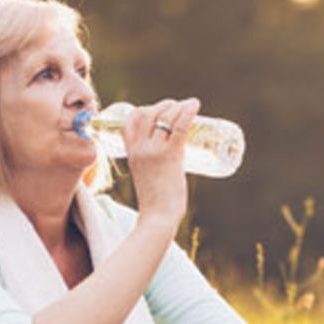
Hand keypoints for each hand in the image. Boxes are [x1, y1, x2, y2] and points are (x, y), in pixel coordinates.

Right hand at [122, 97, 199, 230]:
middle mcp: (140, 148)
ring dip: (178, 106)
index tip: (157, 111)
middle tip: (178, 108)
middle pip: (149, 113)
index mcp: (130, 152)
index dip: (143, 109)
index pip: (129, 120)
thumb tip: (171, 155)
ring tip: (189, 106)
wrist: (158, 218)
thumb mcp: (145, 174)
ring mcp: (154, 151)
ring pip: (165, 117)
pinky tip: (195, 105)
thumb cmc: (155, 201)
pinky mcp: (170, 156)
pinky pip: (179, 126)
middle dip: (164, 105)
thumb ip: (151, 162)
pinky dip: (188, 112)